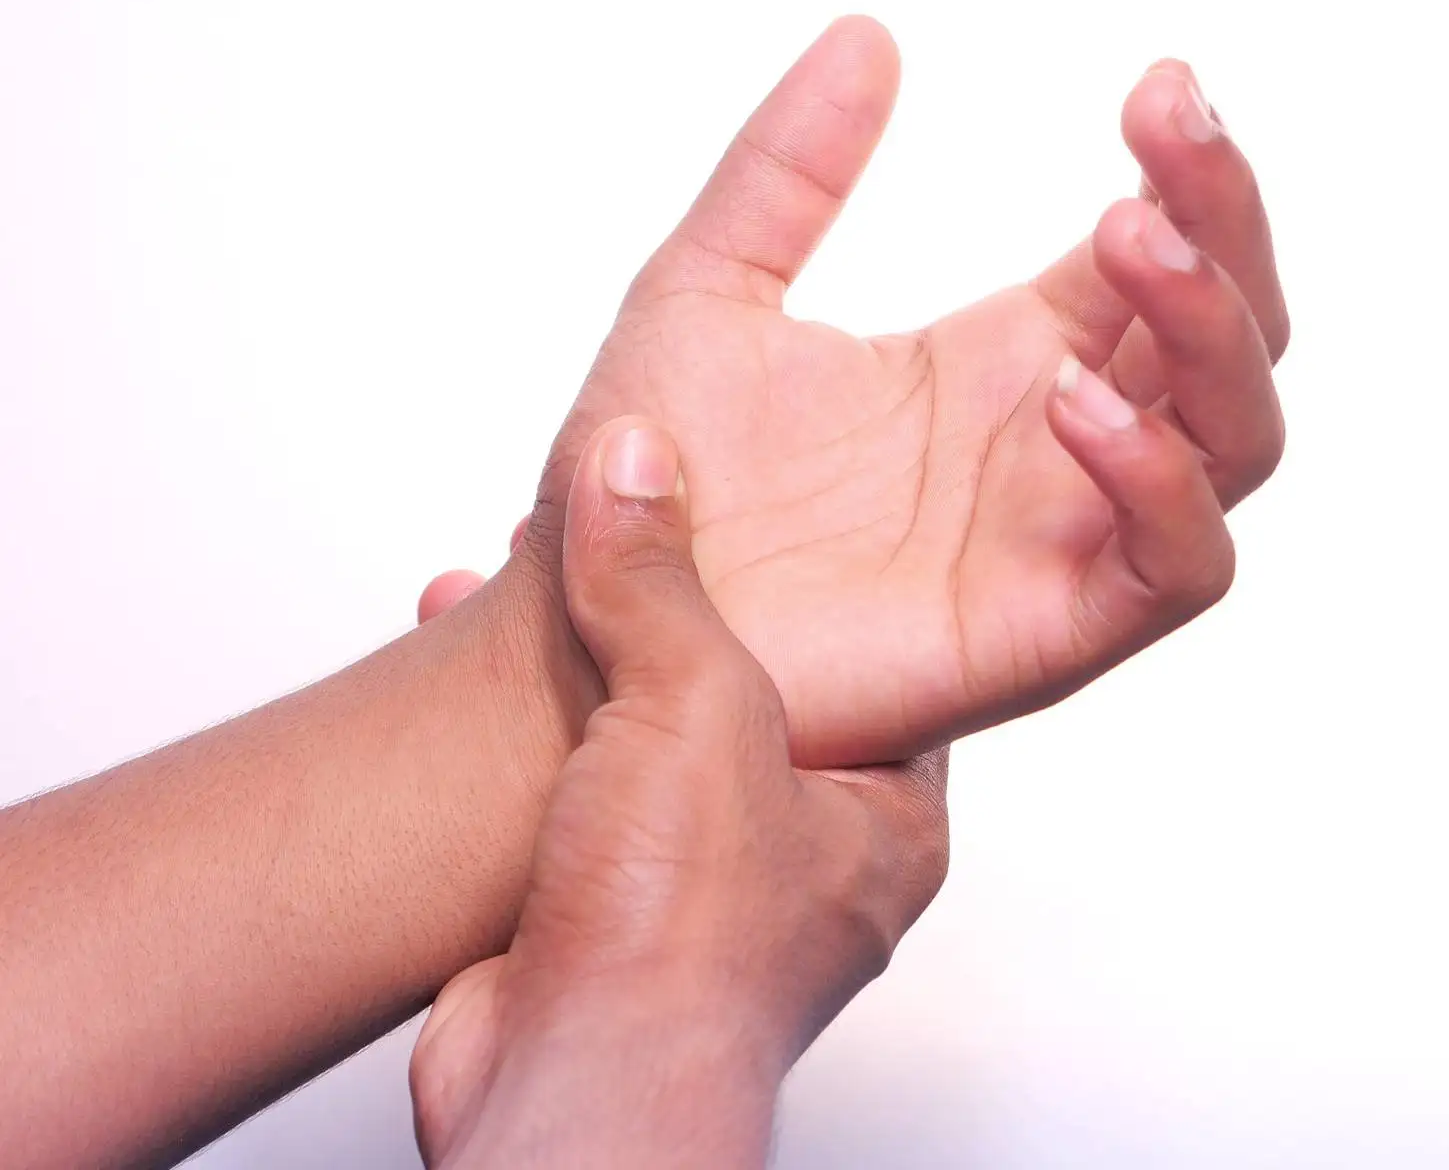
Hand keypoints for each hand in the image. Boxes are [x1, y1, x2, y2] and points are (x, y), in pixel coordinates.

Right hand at [410, 417, 948, 1167]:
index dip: (805, 587)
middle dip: (659, 618)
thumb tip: (633, 463)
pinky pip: (563, 791)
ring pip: (639, 744)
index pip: (869, 670)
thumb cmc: (683, 946)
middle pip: (736, 698)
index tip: (746, 522)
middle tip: (614, 544)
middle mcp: (797, 866)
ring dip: (576, 666)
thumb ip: (662, 580)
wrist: (564, 1088)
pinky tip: (463, 658)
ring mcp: (694, 895)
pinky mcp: (597, 915)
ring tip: (522, 577)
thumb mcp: (699, 707)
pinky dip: (515, 727)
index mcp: (883, 824)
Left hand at [511, 16, 1285, 767]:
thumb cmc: (657, 485)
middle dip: (1227, 222)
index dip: (1188, 171)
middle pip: (1229, 334)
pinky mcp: (1050, 631)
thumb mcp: (708, 288)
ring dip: (1217, 333)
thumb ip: (788, 168)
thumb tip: (868, 35)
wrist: (606, 623)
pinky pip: (1176, 565)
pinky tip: (1074, 403)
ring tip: (1132, 236)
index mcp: (1009, 361)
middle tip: (1171, 121)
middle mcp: (1059, 445)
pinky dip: (1160, 482)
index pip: (1159, 255)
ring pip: (1236, 441)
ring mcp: (1064, 538)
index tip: (1156, 83)